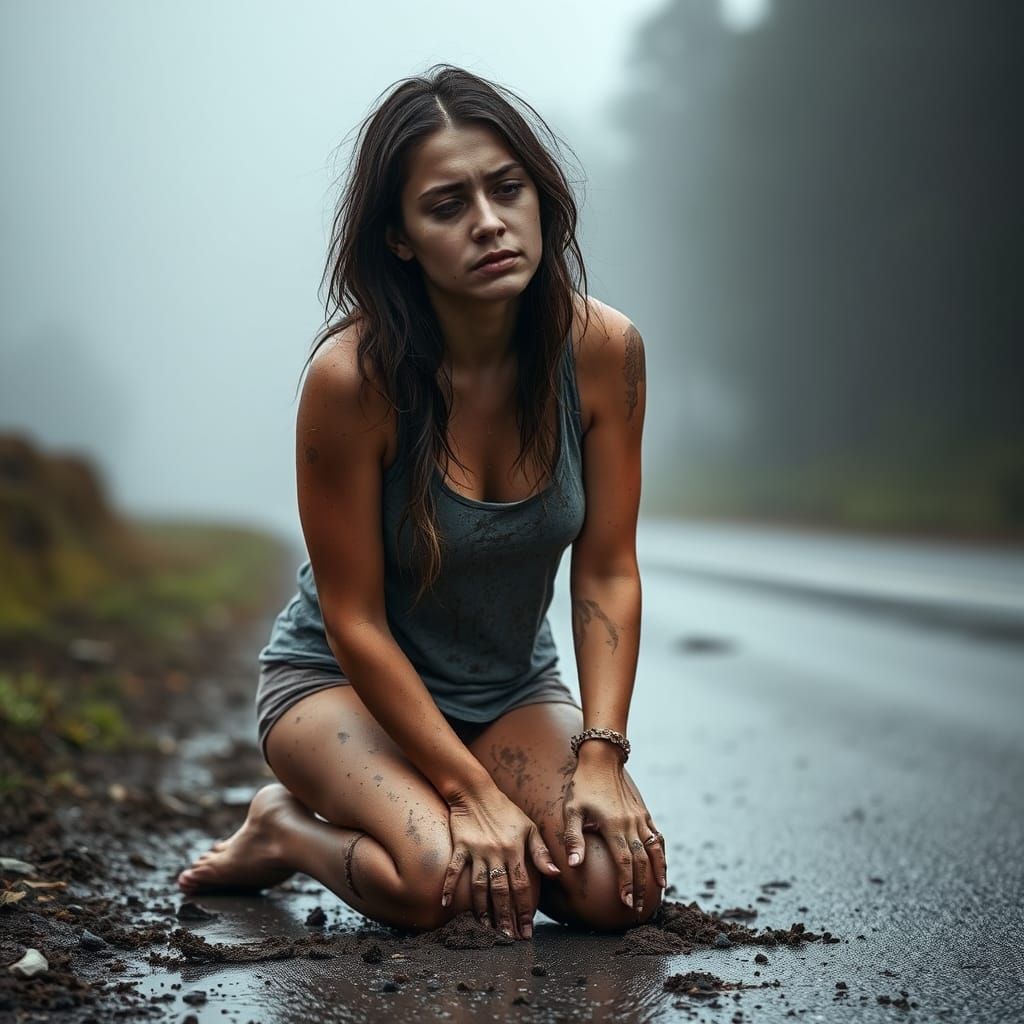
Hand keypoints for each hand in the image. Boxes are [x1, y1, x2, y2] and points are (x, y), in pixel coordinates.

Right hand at [442, 784, 560, 937]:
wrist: (476, 791)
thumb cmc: (506, 810)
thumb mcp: (528, 827)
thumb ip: (541, 852)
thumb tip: (556, 874)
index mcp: (515, 849)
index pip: (522, 886)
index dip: (525, 910)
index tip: (527, 930)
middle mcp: (497, 853)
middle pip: (501, 891)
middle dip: (506, 917)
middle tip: (508, 937)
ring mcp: (477, 851)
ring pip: (480, 886)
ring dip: (483, 909)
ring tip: (487, 927)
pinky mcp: (460, 846)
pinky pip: (455, 870)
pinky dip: (450, 886)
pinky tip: (447, 904)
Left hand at [562, 745, 666, 913]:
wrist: (601, 759)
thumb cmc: (581, 785)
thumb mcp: (571, 810)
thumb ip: (573, 838)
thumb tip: (573, 864)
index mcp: (613, 825)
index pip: (624, 861)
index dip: (627, 884)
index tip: (626, 903)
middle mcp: (630, 823)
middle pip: (641, 861)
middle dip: (641, 886)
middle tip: (638, 908)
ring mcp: (640, 817)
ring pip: (655, 849)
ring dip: (658, 871)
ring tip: (660, 890)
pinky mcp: (644, 812)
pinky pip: (657, 836)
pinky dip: (661, 852)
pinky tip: (661, 865)